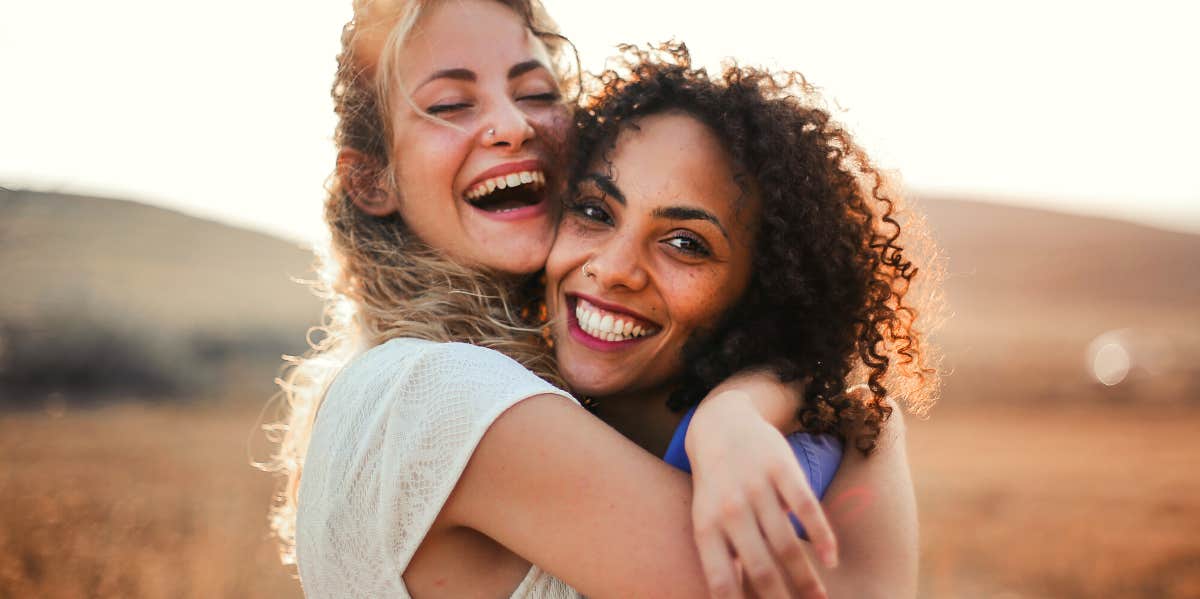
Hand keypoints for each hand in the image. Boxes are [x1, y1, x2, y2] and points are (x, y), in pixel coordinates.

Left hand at [686, 382, 837, 598]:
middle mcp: (730, 510)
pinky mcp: (782, 468)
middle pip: (761, 568)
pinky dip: (822, 537)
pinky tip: (832, 560)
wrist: (720, 424)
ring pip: (787, 544)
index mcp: (706, 528)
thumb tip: (735, 597)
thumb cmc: (715, 485)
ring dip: (807, 578)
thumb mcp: (706, 519)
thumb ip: (721, 557)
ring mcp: (756, 488)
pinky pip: (807, 508)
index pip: (721, 581)